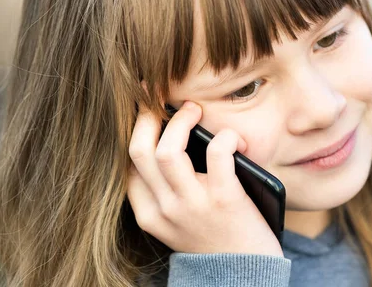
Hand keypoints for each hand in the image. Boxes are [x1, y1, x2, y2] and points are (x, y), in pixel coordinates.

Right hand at [126, 100, 282, 256]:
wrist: (243, 275)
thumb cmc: (214, 238)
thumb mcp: (178, 221)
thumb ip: (168, 190)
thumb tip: (173, 137)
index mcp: (150, 214)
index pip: (128, 163)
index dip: (136, 129)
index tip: (147, 109)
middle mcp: (164, 209)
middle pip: (139, 149)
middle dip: (149, 116)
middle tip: (166, 103)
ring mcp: (192, 204)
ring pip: (168, 149)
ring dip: (182, 120)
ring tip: (195, 110)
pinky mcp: (224, 198)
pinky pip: (217, 153)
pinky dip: (225, 138)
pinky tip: (235, 140)